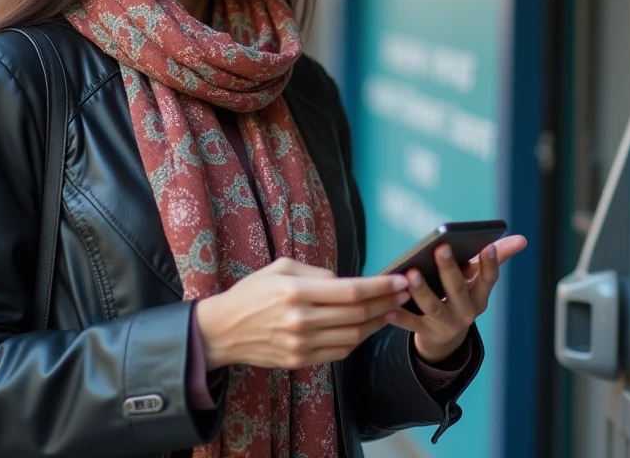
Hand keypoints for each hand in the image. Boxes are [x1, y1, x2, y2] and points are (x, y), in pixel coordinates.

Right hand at [195, 257, 409, 370]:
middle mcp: (301, 320)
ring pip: (354, 335)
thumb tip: (347, 280)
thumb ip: (317, 273)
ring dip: (378, 323)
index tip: (401, 280)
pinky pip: (340, 351)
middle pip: (358, 313)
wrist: (223, 330)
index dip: (382, 286)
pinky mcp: (300, 360)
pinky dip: (358, 339)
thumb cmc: (252, 293)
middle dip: (387, 303)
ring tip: (392, 310)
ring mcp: (301, 344)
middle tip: (406, 293)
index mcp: (296, 291)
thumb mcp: (281, 268)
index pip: (351, 290)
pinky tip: (367, 326)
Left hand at [391, 235, 527, 363]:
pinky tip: (388, 306)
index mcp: (480, 296)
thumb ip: (495, 258)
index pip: (488, 279)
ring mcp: (446, 324)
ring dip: (422, 291)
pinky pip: (411, 324)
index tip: (488, 246)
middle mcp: (466, 312)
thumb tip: (522, 239)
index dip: (490, 264)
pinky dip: (399, 316)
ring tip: (411, 273)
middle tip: (441, 247)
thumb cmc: (461, 295)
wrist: (446, 336)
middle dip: (450, 269)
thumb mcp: (477, 280)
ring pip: (433, 307)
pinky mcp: (426, 333)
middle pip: (457, 289)